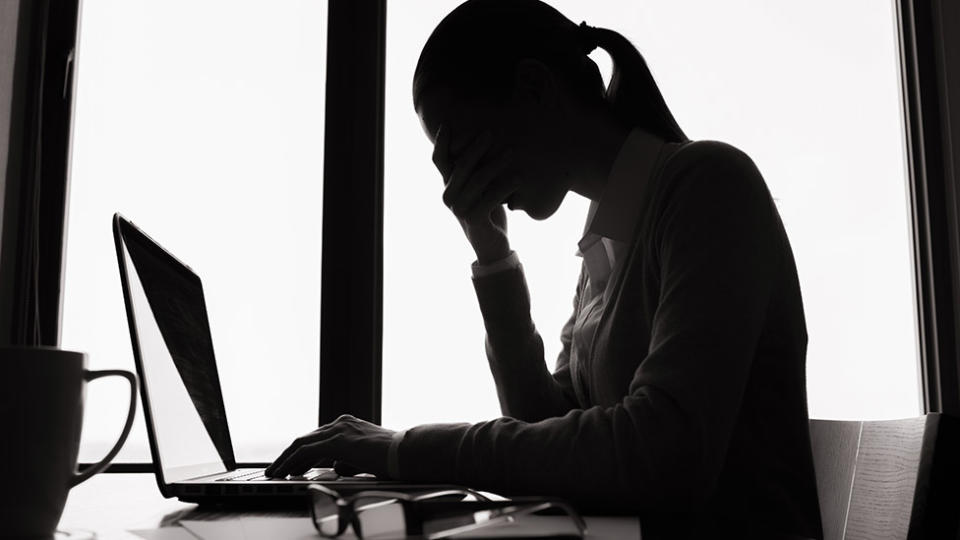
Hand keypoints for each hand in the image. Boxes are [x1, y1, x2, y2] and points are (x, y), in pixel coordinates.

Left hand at [265, 414, 395, 478]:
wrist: (407, 453)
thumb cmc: (393, 457)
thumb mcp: (366, 458)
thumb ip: (349, 460)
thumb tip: (337, 467)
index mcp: (349, 426)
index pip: (318, 438)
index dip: (302, 452)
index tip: (292, 464)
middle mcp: (341, 424)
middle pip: (306, 439)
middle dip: (289, 455)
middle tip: (277, 468)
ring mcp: (339, 430)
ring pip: (302, 443)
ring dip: (286, 459)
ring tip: (275, 472)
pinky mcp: (337, 441)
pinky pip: (306, 451)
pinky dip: (292, 461)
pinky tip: (285, 471)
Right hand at [433, 126, 517, 263]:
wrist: (491, 245)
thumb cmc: (487, 211)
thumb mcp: (479, 188)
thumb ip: (475, 169)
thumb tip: (483, 136)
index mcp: (448, 186)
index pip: (439, 160)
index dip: (441, 142)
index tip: (448, 123)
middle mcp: (449, 197)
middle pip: (460, 166)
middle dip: (476, 147)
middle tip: (491, 133)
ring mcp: (459, 209)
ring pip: (477, 179)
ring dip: (495, 163)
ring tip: (512, 152)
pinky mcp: (473, 219)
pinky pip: (490, 197)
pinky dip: (505, 186)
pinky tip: (519, 177)